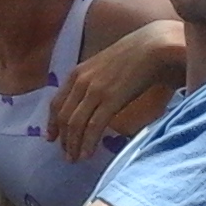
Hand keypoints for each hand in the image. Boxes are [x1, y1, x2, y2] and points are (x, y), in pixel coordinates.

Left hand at [47, 20, 182, 161]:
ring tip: (76, 159)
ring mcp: (94, 90)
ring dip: (73, 145)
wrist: (154, 46)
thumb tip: (94, 102)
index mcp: (77, 73)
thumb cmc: (135, 55)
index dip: (52, 123)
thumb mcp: (104, 66)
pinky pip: (93, 126)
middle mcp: (81, 81)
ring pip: (75, 124)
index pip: (56, 103)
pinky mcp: (110, 99)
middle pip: (64, 117)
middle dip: (63, 139)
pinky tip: (88, 154)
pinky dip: (88, 143)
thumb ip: (95, 82)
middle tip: (67, 155)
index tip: (51, 138)